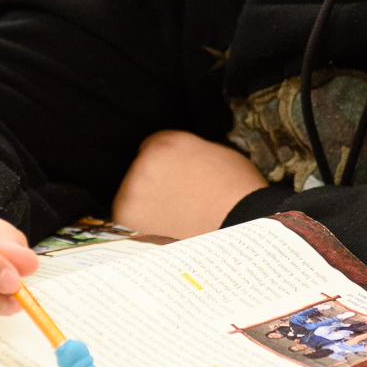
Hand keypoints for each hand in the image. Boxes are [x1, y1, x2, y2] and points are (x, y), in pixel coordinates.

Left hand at [112, 131, 266, 238]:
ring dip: (146, 202)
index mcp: (168, 140)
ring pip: (131, 192)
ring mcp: (134, 185)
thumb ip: (188, 152)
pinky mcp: (126, 211)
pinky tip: (164, 226)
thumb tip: (180, 162)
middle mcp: (146, 158)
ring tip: (176, 215)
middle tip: (178, 198)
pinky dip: (140, 222)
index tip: (174, 178)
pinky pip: (125, 215)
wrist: (241, 224)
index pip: (151, 147)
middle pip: (140, 169)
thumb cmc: (237, 192)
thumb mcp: (215, 154)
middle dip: (154, 182)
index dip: (165, 165)